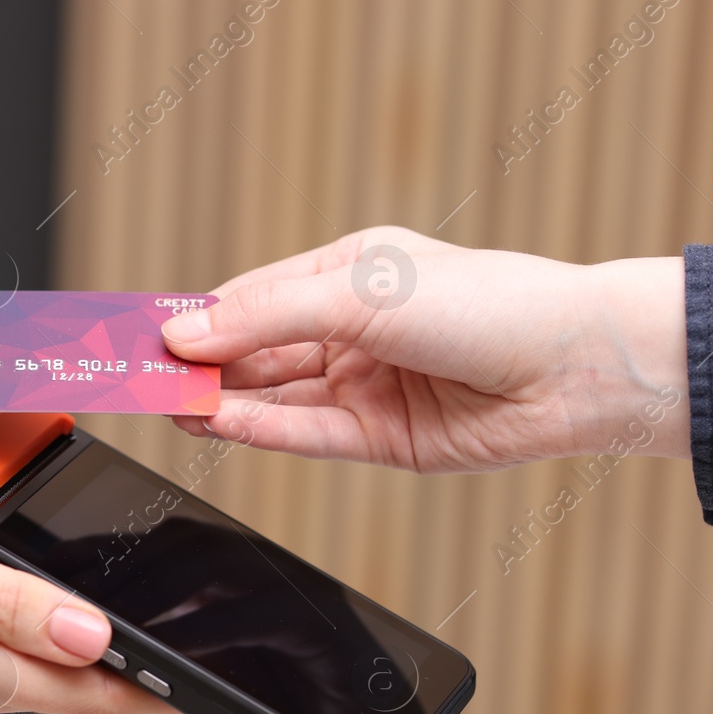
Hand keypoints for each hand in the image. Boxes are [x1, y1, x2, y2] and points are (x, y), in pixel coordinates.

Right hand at [0, 479, 174, 713]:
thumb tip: (94, 637)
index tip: (201, 676)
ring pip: (28, 672)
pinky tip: (40, 607)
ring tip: (127, 617)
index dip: (151, 688)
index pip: (86, 694)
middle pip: (64, 688)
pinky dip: (27, 637)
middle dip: (124, 670)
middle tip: (181, 641)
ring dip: (75, 648)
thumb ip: (8, 602)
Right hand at [161, 226, 689, 472]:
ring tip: (165, 404)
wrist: (575, 369)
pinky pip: (306, 435)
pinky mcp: (382, 439)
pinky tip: (216, 424)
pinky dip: (260, 431)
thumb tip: (188, 330)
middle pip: (255, 352)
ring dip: (220, 402)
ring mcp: (366, 386)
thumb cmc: (488, 303)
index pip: (249, 299)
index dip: (195, 318)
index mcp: (348, 274)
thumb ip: (268, 315)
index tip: (140, 333)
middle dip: (199, 364)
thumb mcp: (363, 291)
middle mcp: (353, 330)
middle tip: (137, 377)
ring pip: (273, 397)